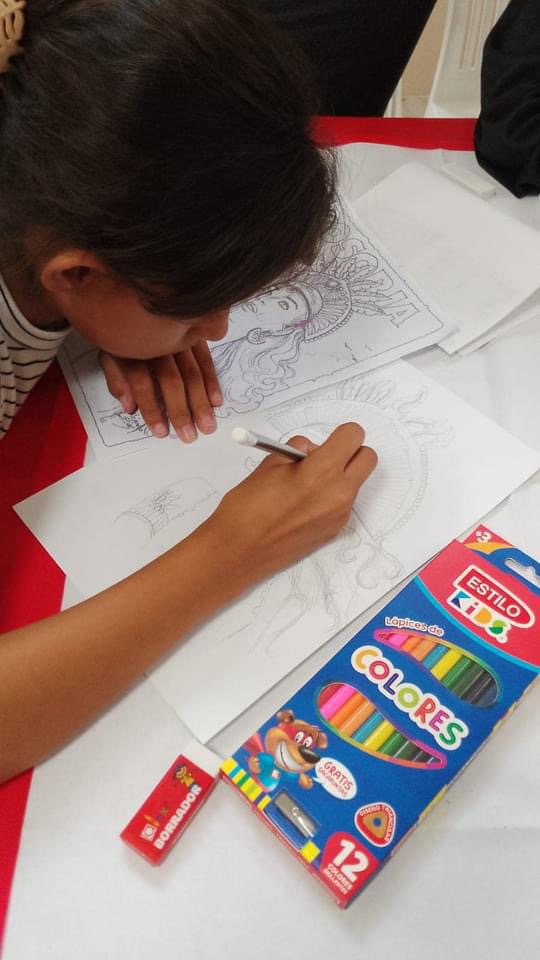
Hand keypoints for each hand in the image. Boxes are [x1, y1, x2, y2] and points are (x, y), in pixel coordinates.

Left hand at [99, 342, 222, 442]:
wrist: (130, 296)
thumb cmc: (119, 331)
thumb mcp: (108, 352)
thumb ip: (116, 379)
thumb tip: (129, 407)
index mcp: (132, 349)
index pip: (142, 382)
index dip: (150, 408)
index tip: (160, 431)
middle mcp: (157, 343)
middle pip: (170, 380)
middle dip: (180, 410)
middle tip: (189, 436)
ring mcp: (178, 337)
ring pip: (191, 372)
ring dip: (200, 401)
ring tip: (207, 425)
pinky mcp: (194, 334)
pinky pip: (206, 358)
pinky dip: (212, 380)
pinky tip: (216, 401)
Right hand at [205, 423, 376, 585]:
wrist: (239, 550)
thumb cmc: (248, 506)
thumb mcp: (270, 463)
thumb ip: (298, 450)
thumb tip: (313, 449)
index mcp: (322, 471)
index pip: (354, 436)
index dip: (340, 434)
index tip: (326, 441)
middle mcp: (339, 493)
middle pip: (368, 458)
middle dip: (350, 452)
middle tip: (324, 458)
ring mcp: (340, 514)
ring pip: (356, 482)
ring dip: (340, 476)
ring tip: (305, 485)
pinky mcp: (335, 530)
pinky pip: (344, 503)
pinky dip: (331, 497)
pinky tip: (303, 505)